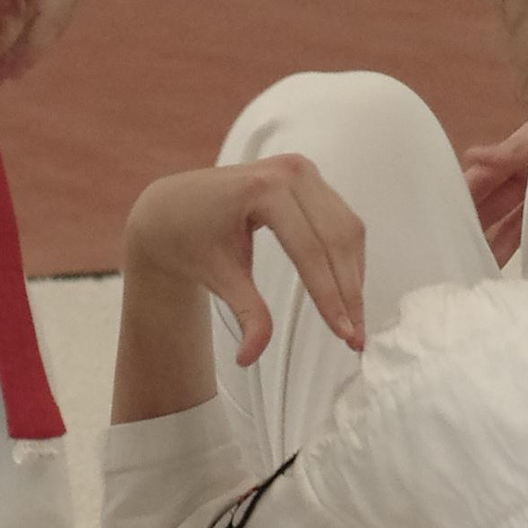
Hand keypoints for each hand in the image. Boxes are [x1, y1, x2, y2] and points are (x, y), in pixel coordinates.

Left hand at [123, 155, 365, 366]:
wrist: (173, 207)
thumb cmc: (189, 236)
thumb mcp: (216, 275)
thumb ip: (245, 312)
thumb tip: (251, 355)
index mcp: (263, 188)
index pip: (309, 249)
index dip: (328, 295)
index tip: (342, 333)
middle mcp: (290, 172)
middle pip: (335, 240)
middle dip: (348, 293)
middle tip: (354, 336)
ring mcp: (303, 171)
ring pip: (346, 230)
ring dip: (354, 277)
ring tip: (354, 320)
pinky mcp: (309, 180)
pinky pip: (341, 221)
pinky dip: (348, 258)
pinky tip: (347, 289)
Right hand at [461, 119, 527, 264]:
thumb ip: (505, 152)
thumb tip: (470, 155)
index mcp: (514, 155)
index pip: (481, 179)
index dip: (463, 196)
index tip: (442, 217)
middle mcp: (523, 176)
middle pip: (493, 204)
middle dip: (474, 224)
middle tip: (454, 250)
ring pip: (511, 221)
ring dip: (495, 241)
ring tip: (478, 265)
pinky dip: (520, 244)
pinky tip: (506, 262)